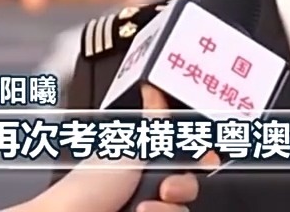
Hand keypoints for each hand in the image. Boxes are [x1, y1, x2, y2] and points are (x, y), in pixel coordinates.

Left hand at [2, 84, 214, 211]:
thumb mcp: (124, 146)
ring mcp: (146, 209)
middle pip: (188, 185)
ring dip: (169, 208)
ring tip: (144, 208)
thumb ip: (149, 121)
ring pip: (182, 209)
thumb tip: (154, 89)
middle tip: (166, 187)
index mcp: (139, 162)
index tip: (204, 157)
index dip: (196, 156)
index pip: (180, 156)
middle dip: (184, 184)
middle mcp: (144, 188)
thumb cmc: (85, 188)